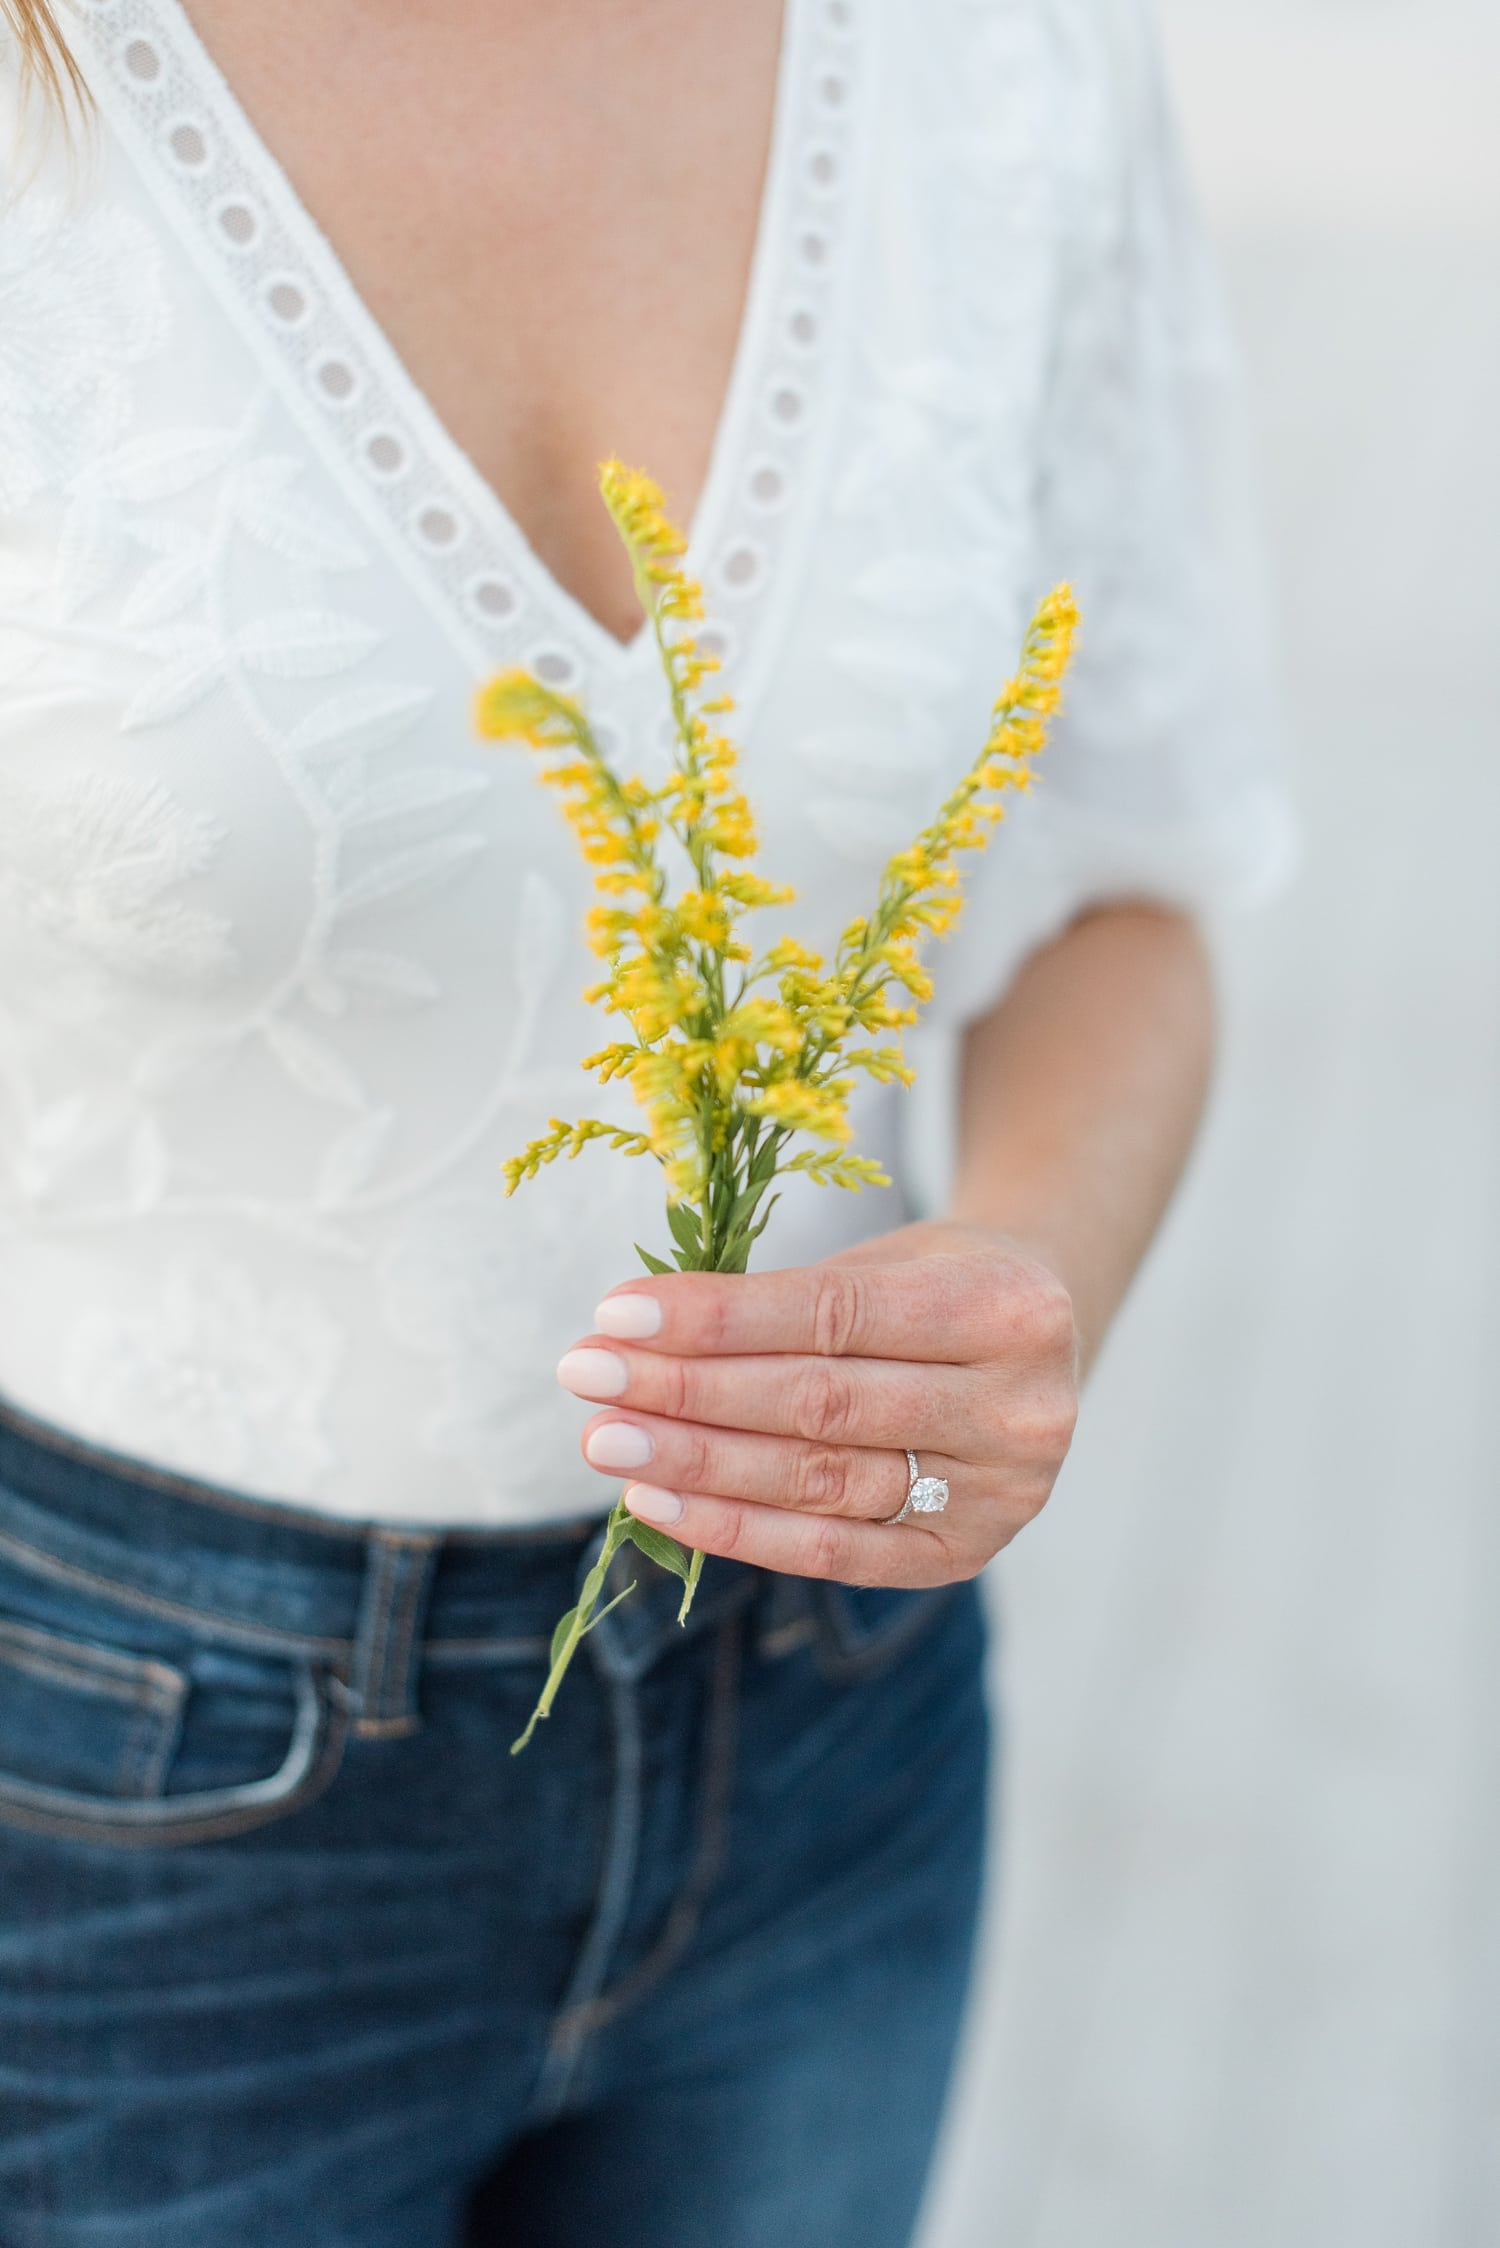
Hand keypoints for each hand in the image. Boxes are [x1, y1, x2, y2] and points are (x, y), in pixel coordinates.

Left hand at [556, 1220, 1079, 1586]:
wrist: (1042, 1342)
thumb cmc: (936, 1285)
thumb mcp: (885, 1260)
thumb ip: (786, 1302)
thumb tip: (637, 1338)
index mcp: (1006, 1308)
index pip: (832, 1317)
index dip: (718, 1319)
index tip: (617, 1313)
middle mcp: (1018, 1409)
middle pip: (819, 1404)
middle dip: (688, 1391)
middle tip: (588, 1376)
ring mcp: (1000, 1495)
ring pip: (820, 1483)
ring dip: (695, 1463)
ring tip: (605, 1439)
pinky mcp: (965, 1554)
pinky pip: (832, 1554)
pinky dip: (736, 1529)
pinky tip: (657, 1500)